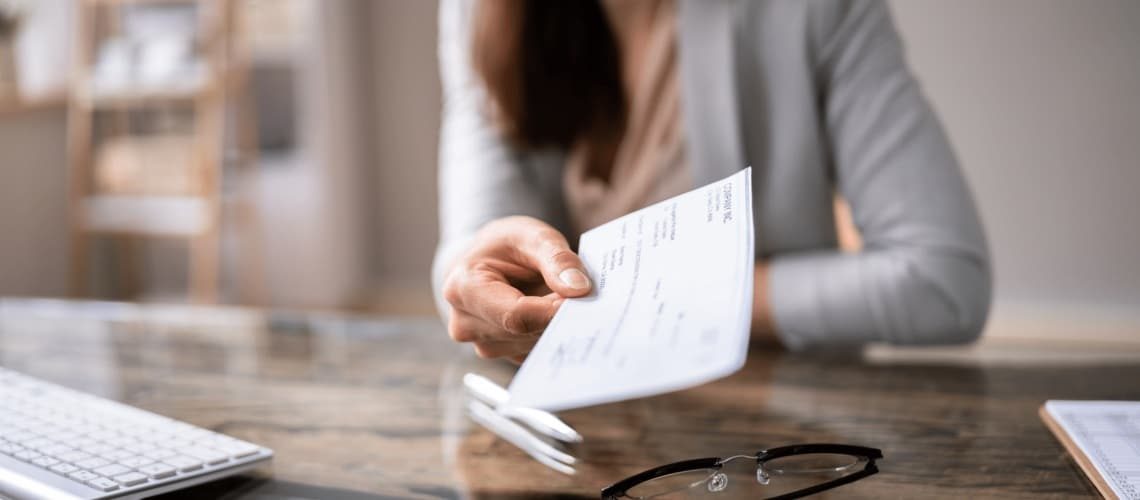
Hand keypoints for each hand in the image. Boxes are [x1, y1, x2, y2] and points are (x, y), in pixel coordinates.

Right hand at [442, 216, 591, 361]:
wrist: (488, 260)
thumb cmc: (506, 245)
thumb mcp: (533, 236)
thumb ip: (557, 259)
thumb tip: (579, 289)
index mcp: (463, 288)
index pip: (516, 315)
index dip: (553, 310)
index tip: (583, 297)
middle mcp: (466, 323)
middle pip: (526, 333)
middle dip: (557, 314)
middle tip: (579, 292)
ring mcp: (482, 344)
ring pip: (534, 344)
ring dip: (555, 324)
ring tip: (558, 296)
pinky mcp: (501, 354)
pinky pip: (536, 351)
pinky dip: (551, 332)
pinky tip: (552, 312)